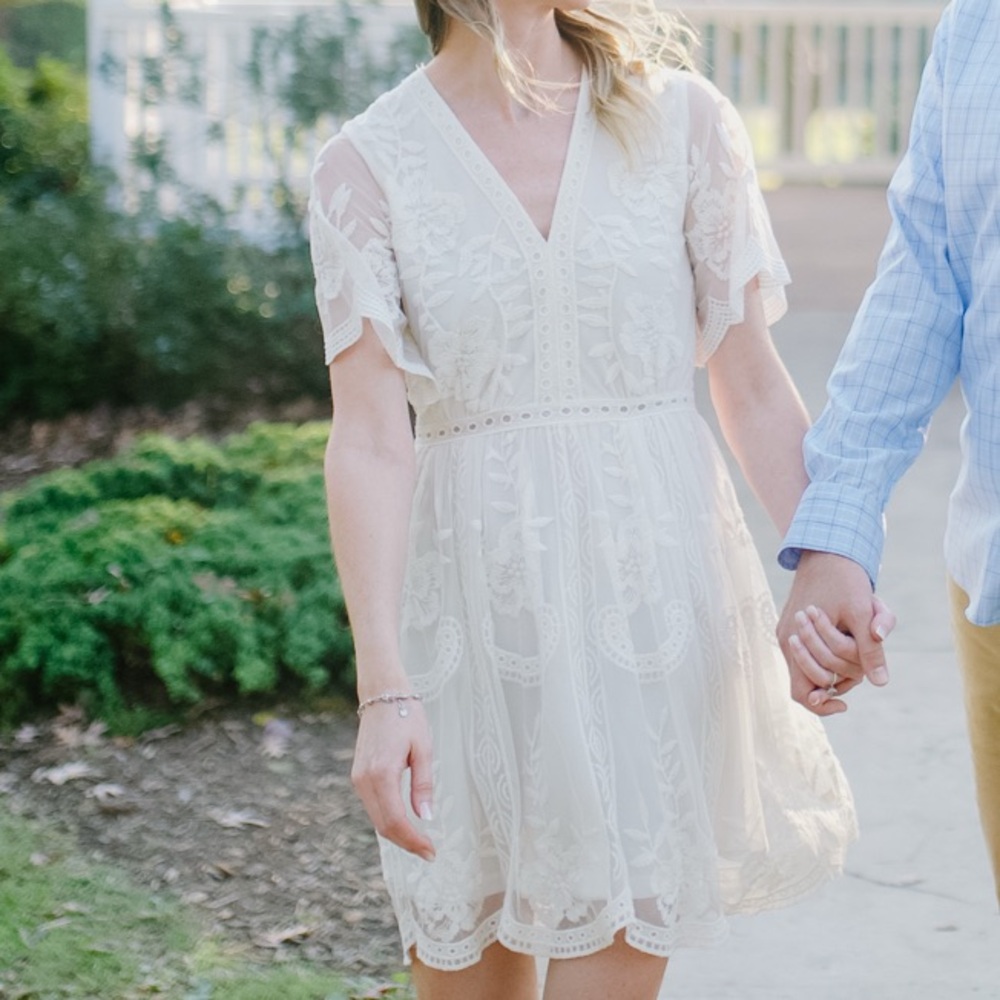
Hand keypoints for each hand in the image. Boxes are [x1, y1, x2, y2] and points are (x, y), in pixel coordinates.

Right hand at [351, 701, 435, 861]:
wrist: (382, 694)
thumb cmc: (407, 716)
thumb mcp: (423, 748)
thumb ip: (423, 784)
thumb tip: (426, 817)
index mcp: (382, 773)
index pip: (395, 821)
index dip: (413, 841)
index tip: (431, 852)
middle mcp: (364, 780)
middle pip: (383, 826)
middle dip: (406, 843)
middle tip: (429, 852)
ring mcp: (358, 779)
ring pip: (376, 819)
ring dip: (397, 834)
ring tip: (420, 841)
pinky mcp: (358, 776)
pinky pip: (373, 807)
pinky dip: (388, 819)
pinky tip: (405, 822)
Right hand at [777, 551, 895, 715]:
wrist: (827, 549)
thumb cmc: (845, 579)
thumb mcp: (863, 611)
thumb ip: (870, 648)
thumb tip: (880, 682)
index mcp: (796, 640)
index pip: (803, 693)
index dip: (823, 704)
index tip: (846, 703)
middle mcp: (787, 640)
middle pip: (813, 682)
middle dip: (840, 676)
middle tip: (862, 662)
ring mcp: (787, 633)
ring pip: (814, 667)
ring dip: (839, 662)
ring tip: (856, 640)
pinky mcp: (792, 626)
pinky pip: (811, 652)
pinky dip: (831, 651)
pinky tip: (846, 634)